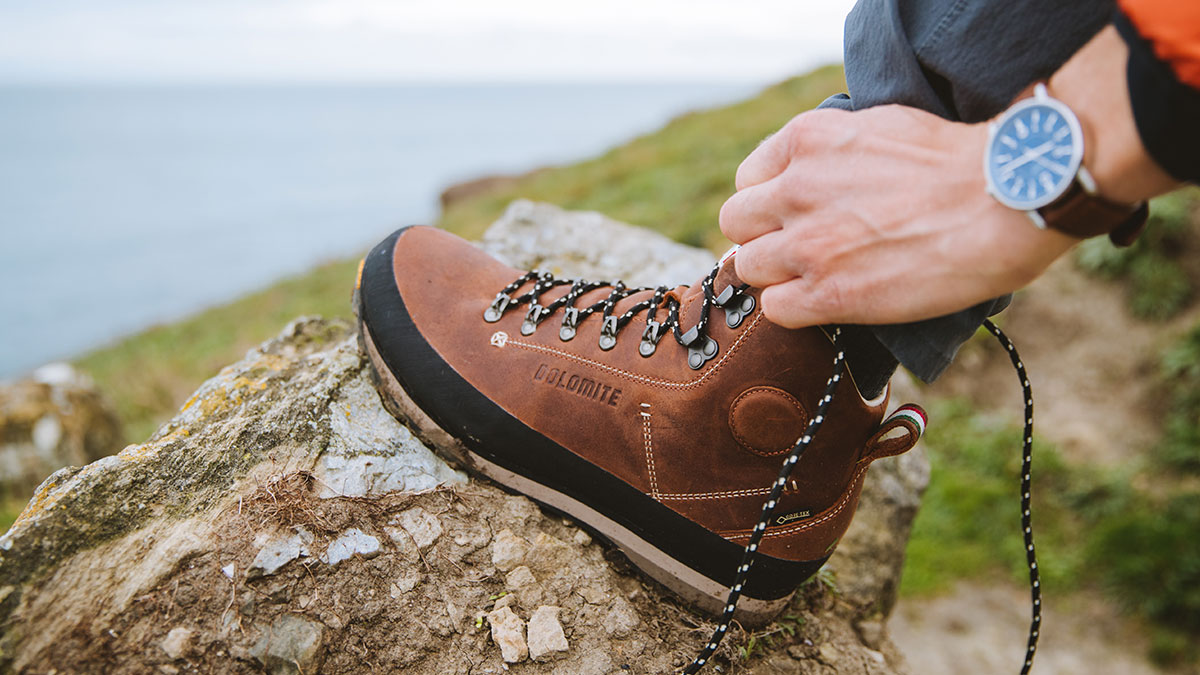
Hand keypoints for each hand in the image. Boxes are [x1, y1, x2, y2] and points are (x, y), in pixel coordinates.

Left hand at [718, 104, 1076, 327]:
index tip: (789, 215)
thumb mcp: (878, 125)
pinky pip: (775, 308)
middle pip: (736, 223)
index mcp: (806, 141)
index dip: (768, 201)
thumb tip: (811, 170)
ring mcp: (807, 244)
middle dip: (763, 236)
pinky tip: (825, 302)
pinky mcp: (828, 293)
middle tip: (797, 248)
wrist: (1000, 200)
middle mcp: (794, 190)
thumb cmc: (955, 162)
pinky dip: (794, 309)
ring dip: (777, 275)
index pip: (748, 179)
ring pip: (749, 268)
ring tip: (817, 276)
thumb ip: (830, 150)